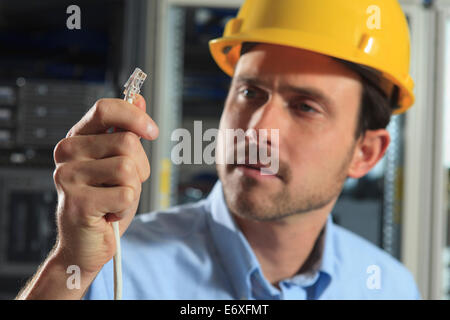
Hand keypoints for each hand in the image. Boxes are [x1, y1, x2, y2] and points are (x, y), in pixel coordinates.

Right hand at [51, 95, 157, 273]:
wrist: (85, 243)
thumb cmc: (104, 202)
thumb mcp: (119, 162)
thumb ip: (126, 131)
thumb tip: (139, 99)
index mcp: (78, 138)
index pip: (105, 109)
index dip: (134, 116)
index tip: (152, 131)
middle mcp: (68, 153)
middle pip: (127, 142)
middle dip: (140, 167)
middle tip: (124, 185)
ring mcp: (69, 177)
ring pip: (128, 168)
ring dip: (133, 189)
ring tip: (115, 199)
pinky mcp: (77, 202)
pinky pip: (126, 194)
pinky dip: (127, 207)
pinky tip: (110, 213)